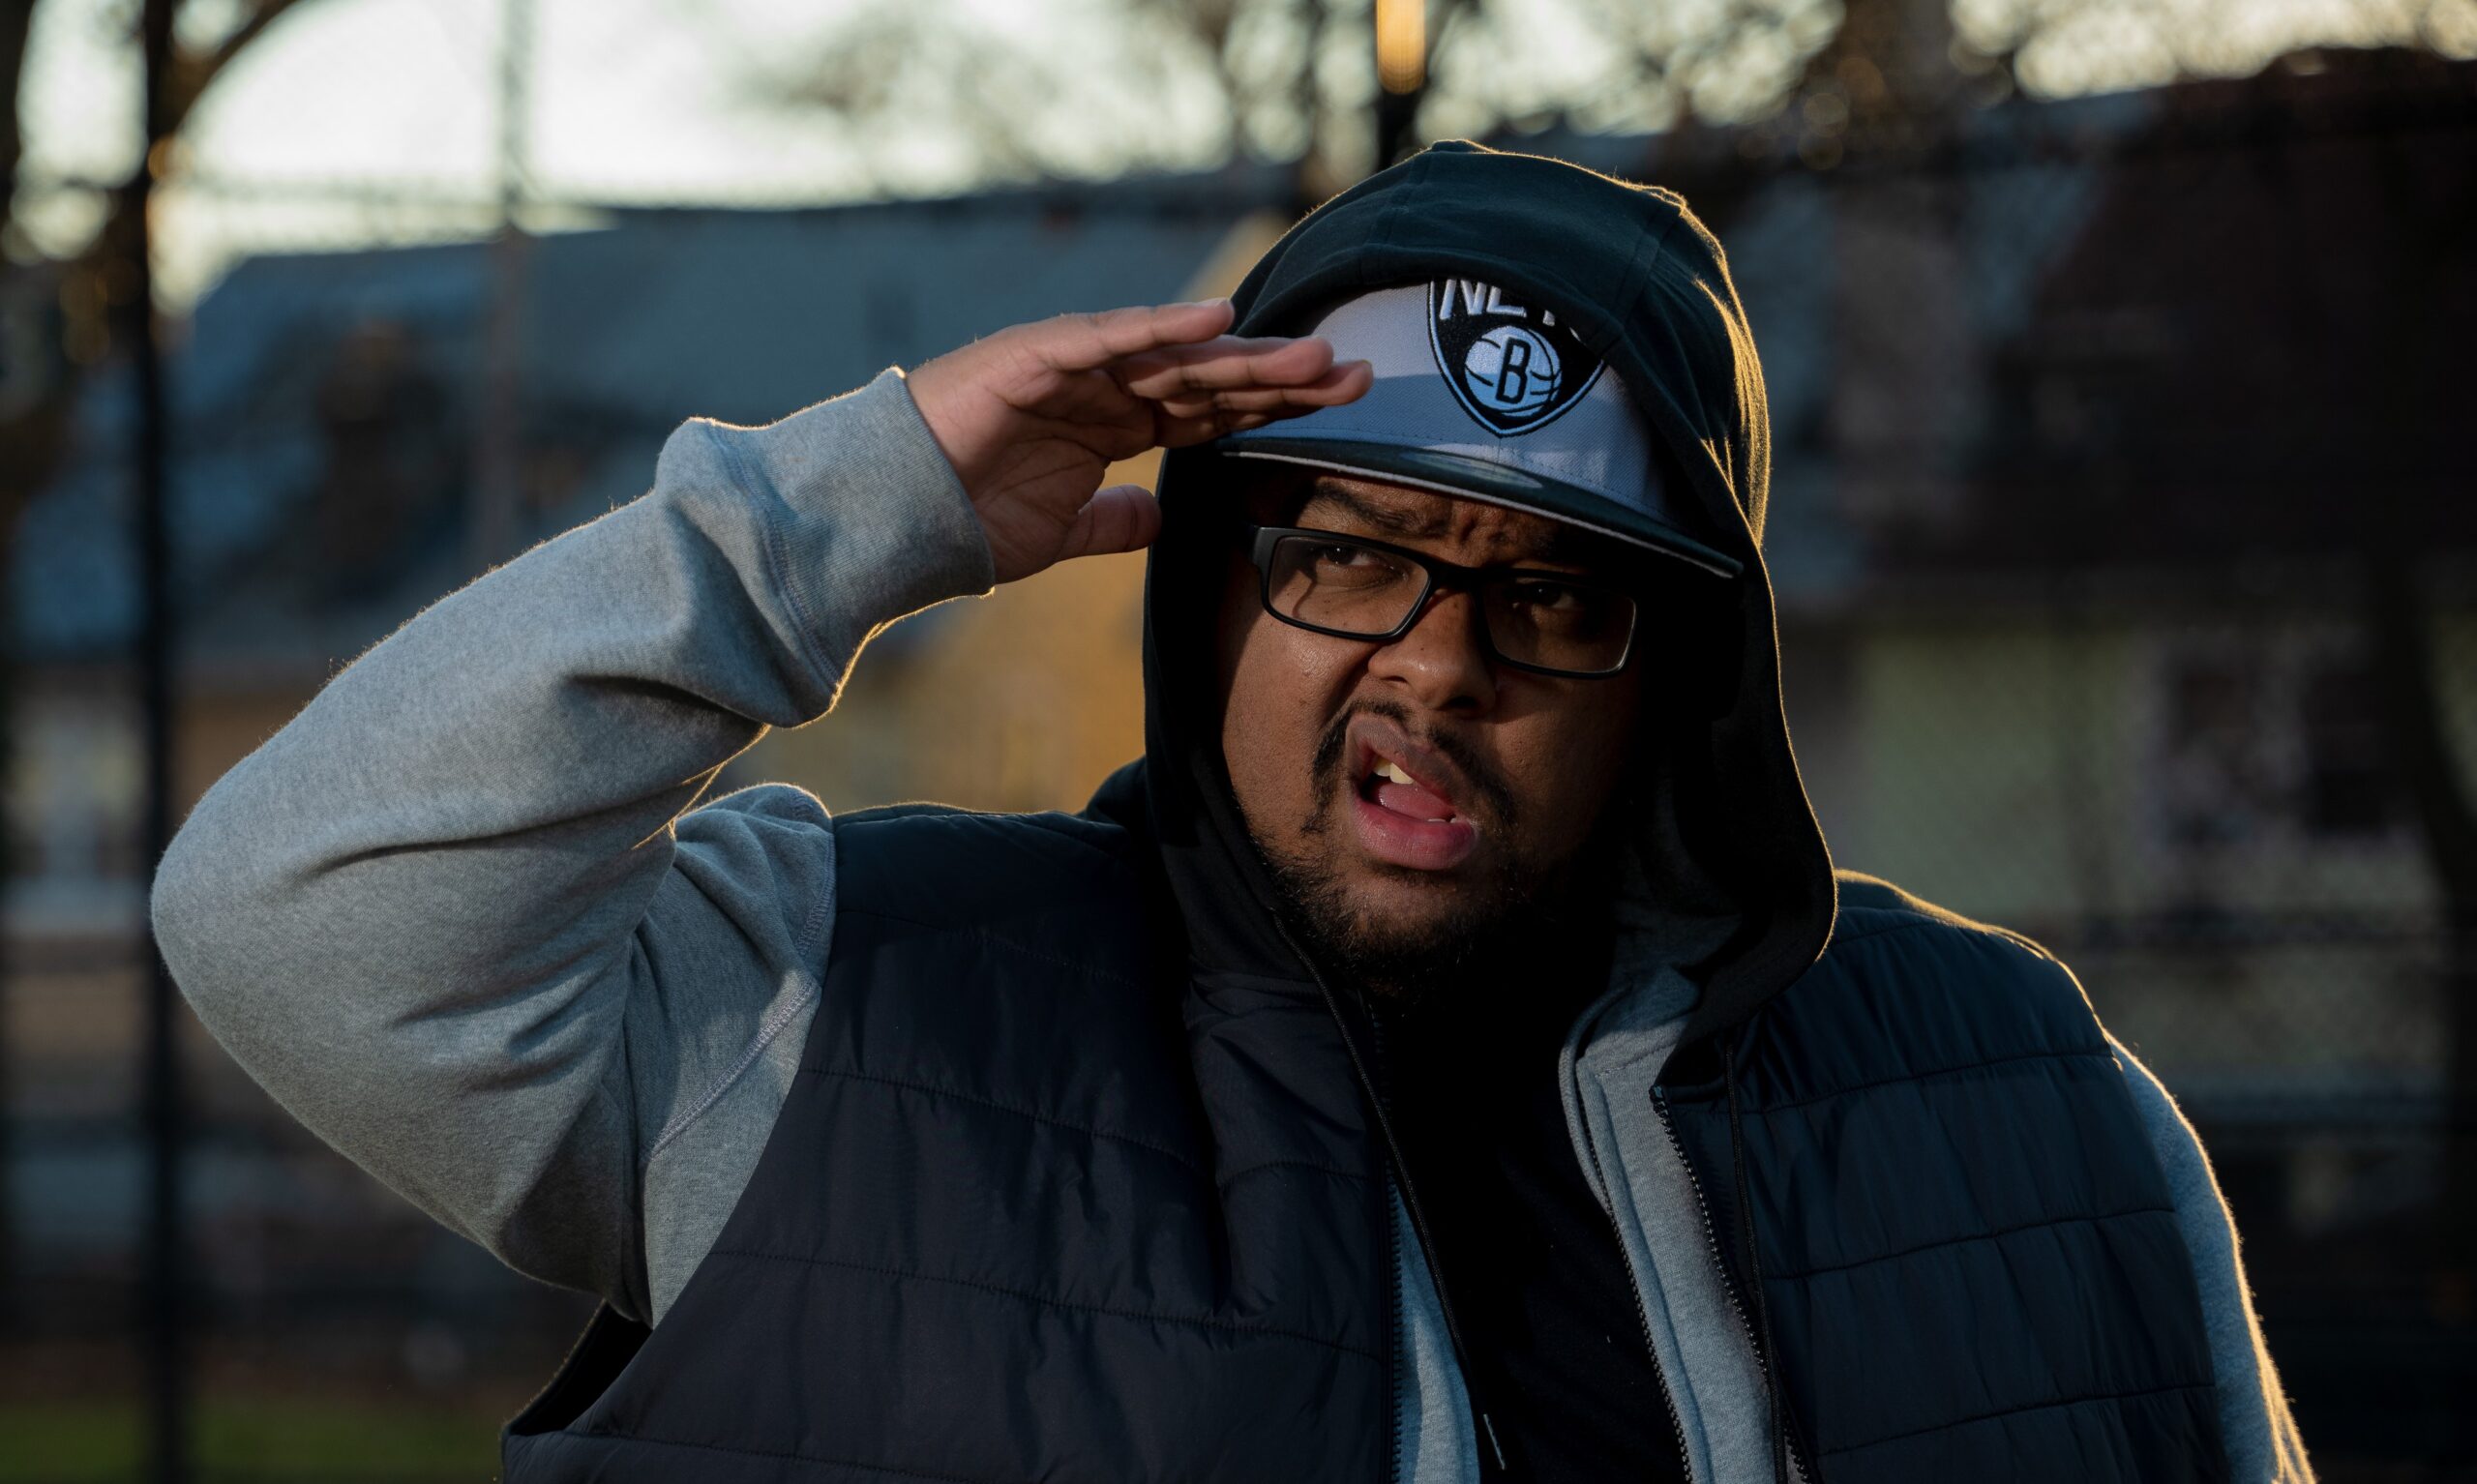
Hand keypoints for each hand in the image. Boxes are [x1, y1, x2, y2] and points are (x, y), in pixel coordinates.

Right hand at [905, 300, 1372, 584]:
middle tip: (1355, 372)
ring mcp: (1071, 367)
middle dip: (1282, 377)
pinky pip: (1108, 338)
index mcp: (1115, 425)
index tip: (1342, 404)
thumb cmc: (968, 520)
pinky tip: (1215, 321)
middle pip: (1210, 377)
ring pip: (1173, 354)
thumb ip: (1114, 524)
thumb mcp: (1063, 533)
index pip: (1212, 410)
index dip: (1275, 404)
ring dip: (1242, 354)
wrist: (891, 518)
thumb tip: (1158, 521)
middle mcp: (1103, 388)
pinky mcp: (1033, 357)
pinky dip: (1160, 327)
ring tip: (1310, 355)